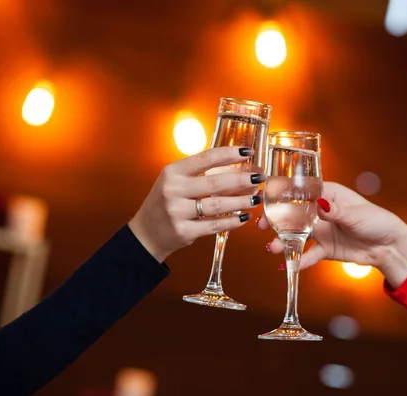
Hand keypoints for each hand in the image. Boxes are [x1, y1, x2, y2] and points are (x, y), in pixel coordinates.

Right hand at [129, 146, 264, 261]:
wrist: (146, 232)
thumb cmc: (166, 202)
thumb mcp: (175, 180)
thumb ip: (198, 172)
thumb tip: (235, 165)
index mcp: (173, 172)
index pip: (206, 158)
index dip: (229, 154)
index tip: (248, 152)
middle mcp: (174, 190)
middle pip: (215, 183)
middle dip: (242, 180)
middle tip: (260, 178)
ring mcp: (177, 212)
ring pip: (218, 205)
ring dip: (241, 202)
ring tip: (256, 199)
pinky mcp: (184, 231)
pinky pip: (214, 226)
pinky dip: (232, 222)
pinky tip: (244, 217)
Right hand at [257, 182, 406, 287]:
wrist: (390, 247)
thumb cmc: (377, 221)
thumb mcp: (356, 215)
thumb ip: (335, 211)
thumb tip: (319, 204)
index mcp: (328, 194)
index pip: (301, 191)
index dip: (283, 195)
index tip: (268, 200)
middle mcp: (320, 211)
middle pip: (293, 214)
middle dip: (275, 219)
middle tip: (261, 226)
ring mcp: (321, 230)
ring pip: (296, 235)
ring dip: (283, 241)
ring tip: (272, 249)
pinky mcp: (325, 249)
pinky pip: (308, 254)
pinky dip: (298, 260)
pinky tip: (287, 266)